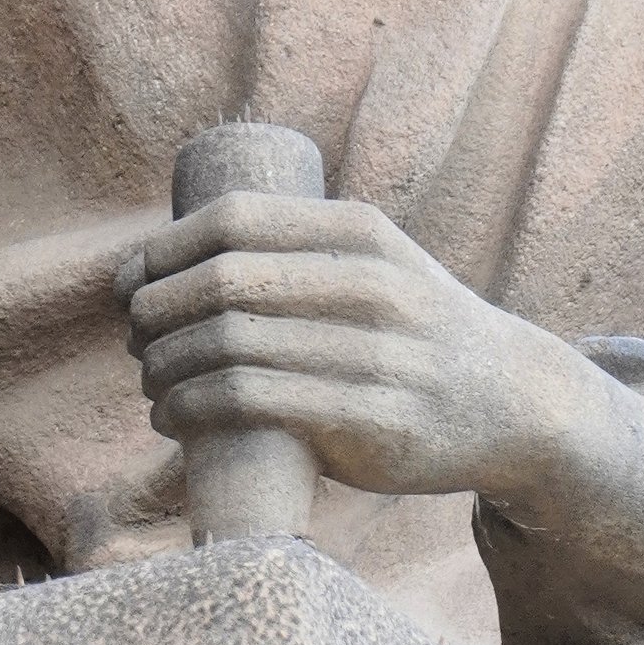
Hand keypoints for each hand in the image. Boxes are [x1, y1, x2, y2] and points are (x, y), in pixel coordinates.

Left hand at [117, 193, 643, 644]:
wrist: (512, 402)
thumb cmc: (411, 331)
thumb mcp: (372, 263)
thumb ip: (293, 252)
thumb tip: (162, 262)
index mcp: (361, 232)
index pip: (229, 222)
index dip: (162, 253)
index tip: (132, 286)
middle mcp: (371, 285)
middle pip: (218, 284)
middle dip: (153, 314)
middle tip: (136, 341)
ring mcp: (376, 355)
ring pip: (227, 346)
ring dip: (163, 368)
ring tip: (149, 384)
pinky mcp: (369, 422)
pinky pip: (250, 402)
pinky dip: (190, 408)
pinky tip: (172, 417)